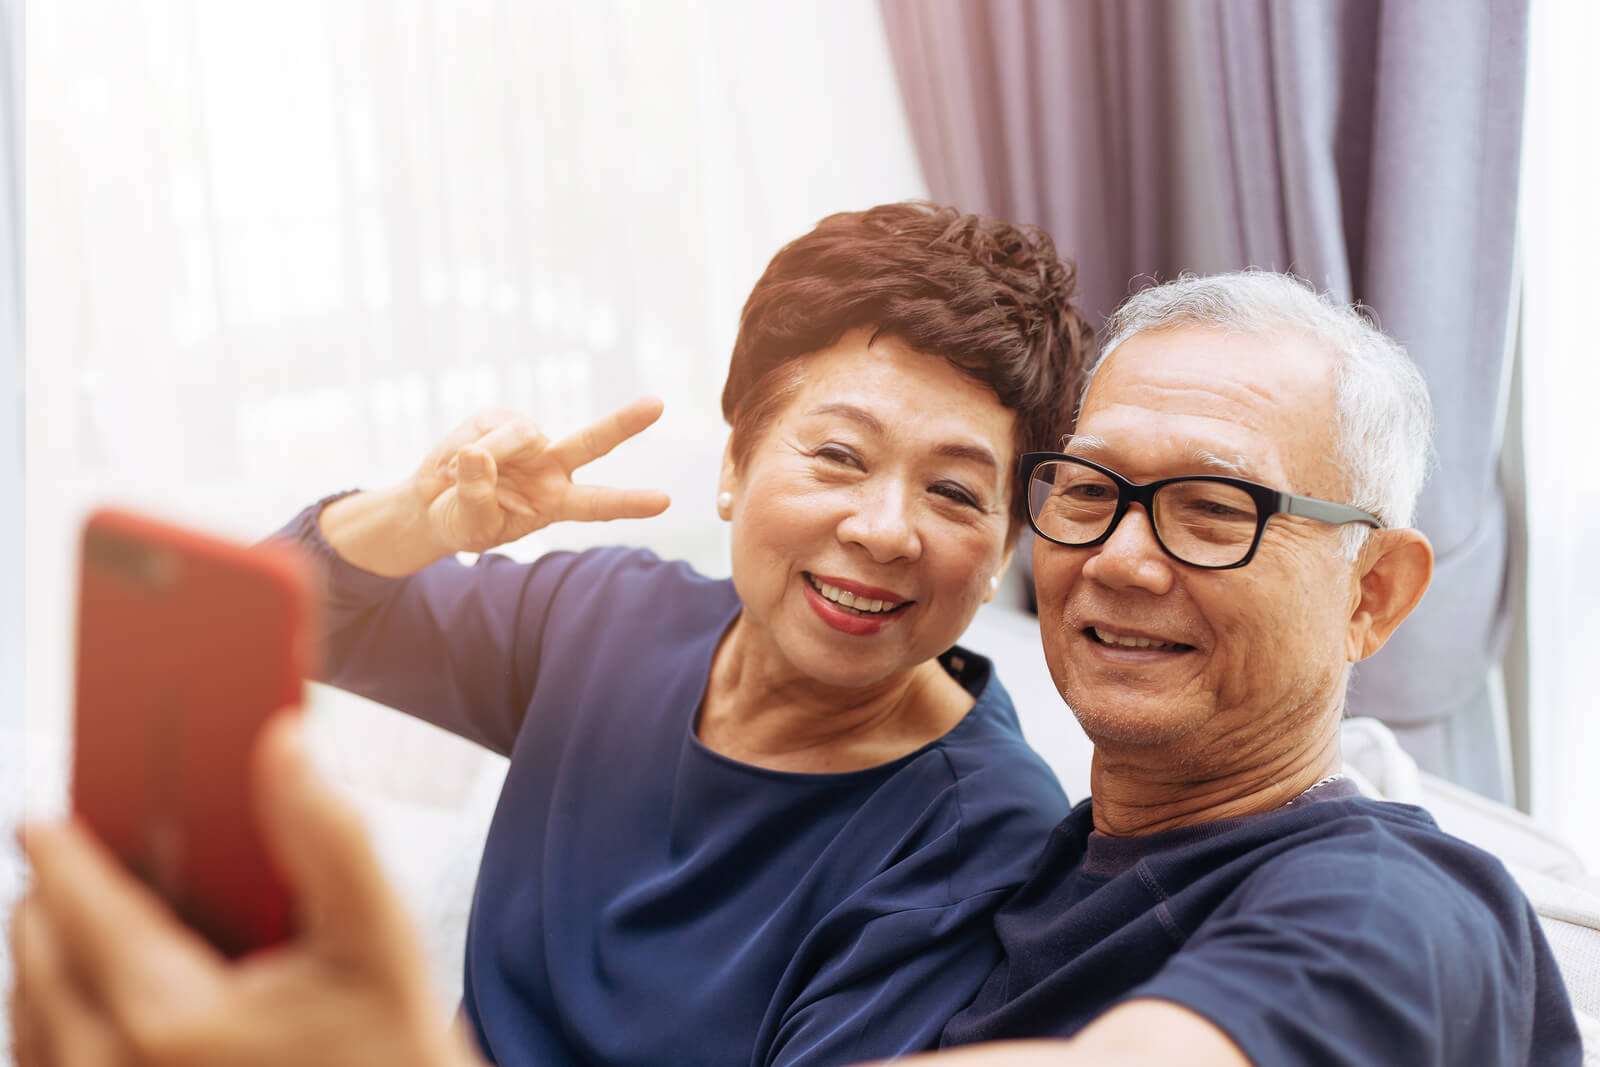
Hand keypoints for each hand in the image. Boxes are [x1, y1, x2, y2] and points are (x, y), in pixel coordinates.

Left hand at [8, 715, 484, 1066]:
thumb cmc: (390, 1051)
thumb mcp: (380, 939)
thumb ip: (330, 836)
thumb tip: (285, 743)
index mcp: (171, 1016)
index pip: (81, 910)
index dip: (59, 851)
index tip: (41, 817)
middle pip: (40, 957)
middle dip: (54, 897)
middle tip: (76, 854)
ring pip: (31, 1017)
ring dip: (46, 959)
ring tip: (76, 914)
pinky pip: (48, 1061)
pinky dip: (52, 1019)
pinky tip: (90, 991)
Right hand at [409, 396, 671, 553]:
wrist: (433, 503)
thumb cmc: (461, 522)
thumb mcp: (471, 525)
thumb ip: (476, 497)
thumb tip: (476, 454)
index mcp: (556, 502)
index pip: (598, 504)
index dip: (629, 502)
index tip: (663, 500)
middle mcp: (551, 466)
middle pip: (592, 442)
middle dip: (624, 423)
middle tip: (658, 404)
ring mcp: (527, 440)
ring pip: (517, 435)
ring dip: (486, 454)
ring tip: (453, 476)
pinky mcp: (499, 418)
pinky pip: (483, 429)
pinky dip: (458, 449)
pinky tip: (449, 465)